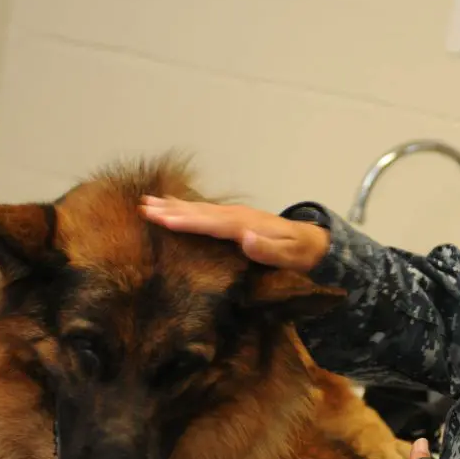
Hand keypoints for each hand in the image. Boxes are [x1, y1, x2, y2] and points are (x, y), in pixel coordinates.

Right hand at [139, 196, 329, 271]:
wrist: (316, 243)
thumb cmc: (302, 254)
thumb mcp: (291, 256)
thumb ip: (269, 250)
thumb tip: (245, 238)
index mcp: (247, 226)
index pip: (212, 223)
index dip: (187, 221)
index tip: (161, 219)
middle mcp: (238, 217)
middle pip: (200, 212)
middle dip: (172, 210)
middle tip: (143, 208)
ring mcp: (236, 216)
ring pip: (200, 209)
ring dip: (174, 206)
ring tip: (148, 202)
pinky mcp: (235, 220)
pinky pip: (205, 211)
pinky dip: (187, 207)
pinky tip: (173, 205)